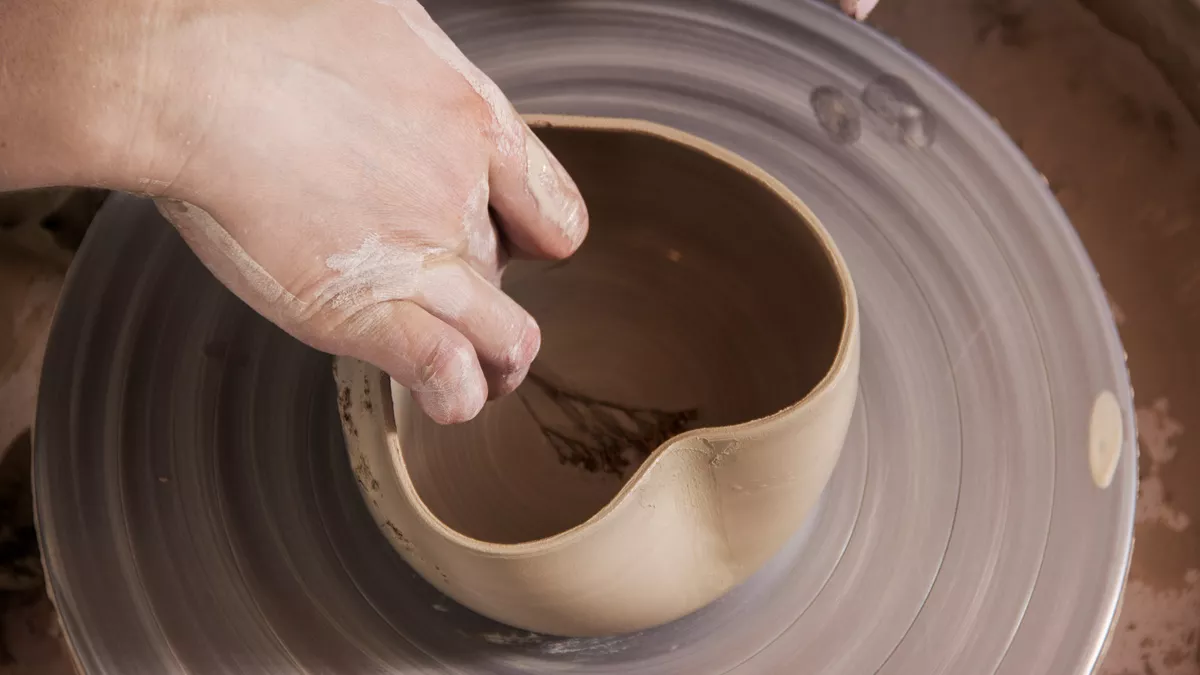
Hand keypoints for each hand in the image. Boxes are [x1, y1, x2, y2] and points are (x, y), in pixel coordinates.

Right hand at [127, 0, 586, 422]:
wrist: (186, 71)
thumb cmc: (255, 26)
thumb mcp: (376, 22)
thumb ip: (408, 78)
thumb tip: (392, 87)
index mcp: (472, 121)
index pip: (555, 214)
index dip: (536, 240)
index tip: (511, 245)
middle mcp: (460, 193)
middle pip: (504, 274)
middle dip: (485, 295)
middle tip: (454, 304)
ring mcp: (420, 255)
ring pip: (504, 339)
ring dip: (497, 364)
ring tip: (480, 375)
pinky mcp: (362, 311)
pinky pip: (444, 371)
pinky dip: (453, 390)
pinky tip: (442, 390)